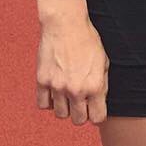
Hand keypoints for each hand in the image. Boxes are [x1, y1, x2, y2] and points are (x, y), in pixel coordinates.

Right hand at [35, 7, 108, 125]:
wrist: (66, 24)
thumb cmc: (88, 40)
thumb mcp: (104, 62)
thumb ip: (101, 84)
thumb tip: (98, 102)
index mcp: (95, 85)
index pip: (97, 118)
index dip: (97, 115)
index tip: (95, 109)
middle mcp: (75, 90)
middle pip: (77, 120)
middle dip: (81, 113)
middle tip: (82, 102)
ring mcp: (57, 87)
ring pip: (60, 114)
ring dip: (65, 107)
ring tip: (68, 94)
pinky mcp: (42, 81)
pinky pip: (43, 104)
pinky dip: (49, 101)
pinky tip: (55, 91)